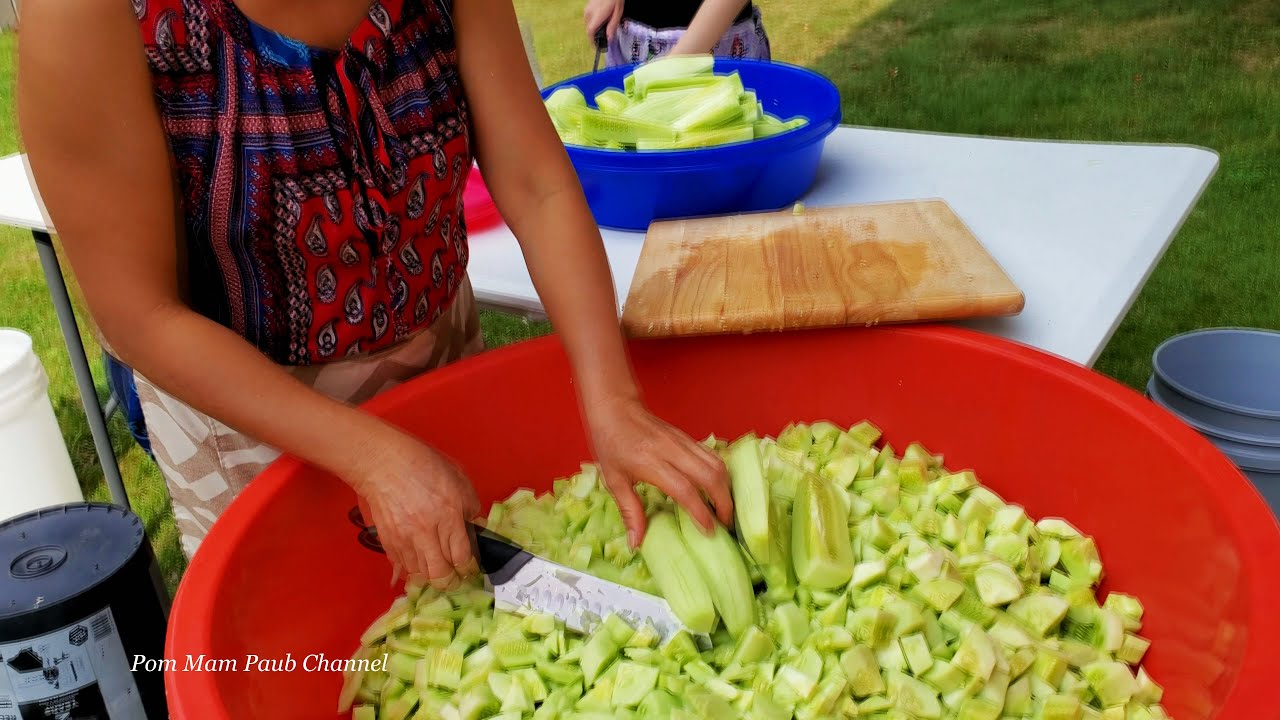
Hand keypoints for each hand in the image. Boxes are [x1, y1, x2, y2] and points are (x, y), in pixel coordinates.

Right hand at [348, 427, 481, 589]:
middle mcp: (426, 533)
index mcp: (449, 516)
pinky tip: (416, 568)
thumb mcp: (458, 478)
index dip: (469, 568)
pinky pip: (400, 566)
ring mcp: (404, 539)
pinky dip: (410, 570)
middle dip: (451, 582)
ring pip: (420, 575)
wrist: (382, 462)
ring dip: (430, 577)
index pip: (462, 557)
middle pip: (440, 575)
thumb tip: (474, 526)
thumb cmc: (423, 464)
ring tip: (437, 572)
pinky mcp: (387, 541)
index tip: (471, 569)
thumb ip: (470, 505)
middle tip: (456, 579)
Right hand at [583, 0, 622, 41]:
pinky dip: (593, 21)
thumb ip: (613, 26)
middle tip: (603, 38)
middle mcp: (589, 12)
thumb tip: (609, 37)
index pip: (590, 32)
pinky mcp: (588, 5)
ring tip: (603, 27)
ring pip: (588, 23)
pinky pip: (588, 17)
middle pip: (589, 29)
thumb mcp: (618, 13)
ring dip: (594, 28)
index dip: (592, 41)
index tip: (595, 46)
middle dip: (595, 35)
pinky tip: (601, 19)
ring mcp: (587, 8)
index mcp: (597, 16)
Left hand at [586, 396, 731, 548]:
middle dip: (723, 502)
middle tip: (725, 523)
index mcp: (651, 462)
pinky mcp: (688, 437)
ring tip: (724, 509)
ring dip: (725, 488)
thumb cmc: (611, 444)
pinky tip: (717, 489)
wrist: (616, 408)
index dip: (700, 512)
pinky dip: (720, 474)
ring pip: (717, 463)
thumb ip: (629, 512)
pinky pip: (712, 456)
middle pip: (710, 475)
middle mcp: (672, 450)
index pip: (684, 489)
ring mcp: (683, 441)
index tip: (710, 531)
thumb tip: (636, 543)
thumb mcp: (613, 481)